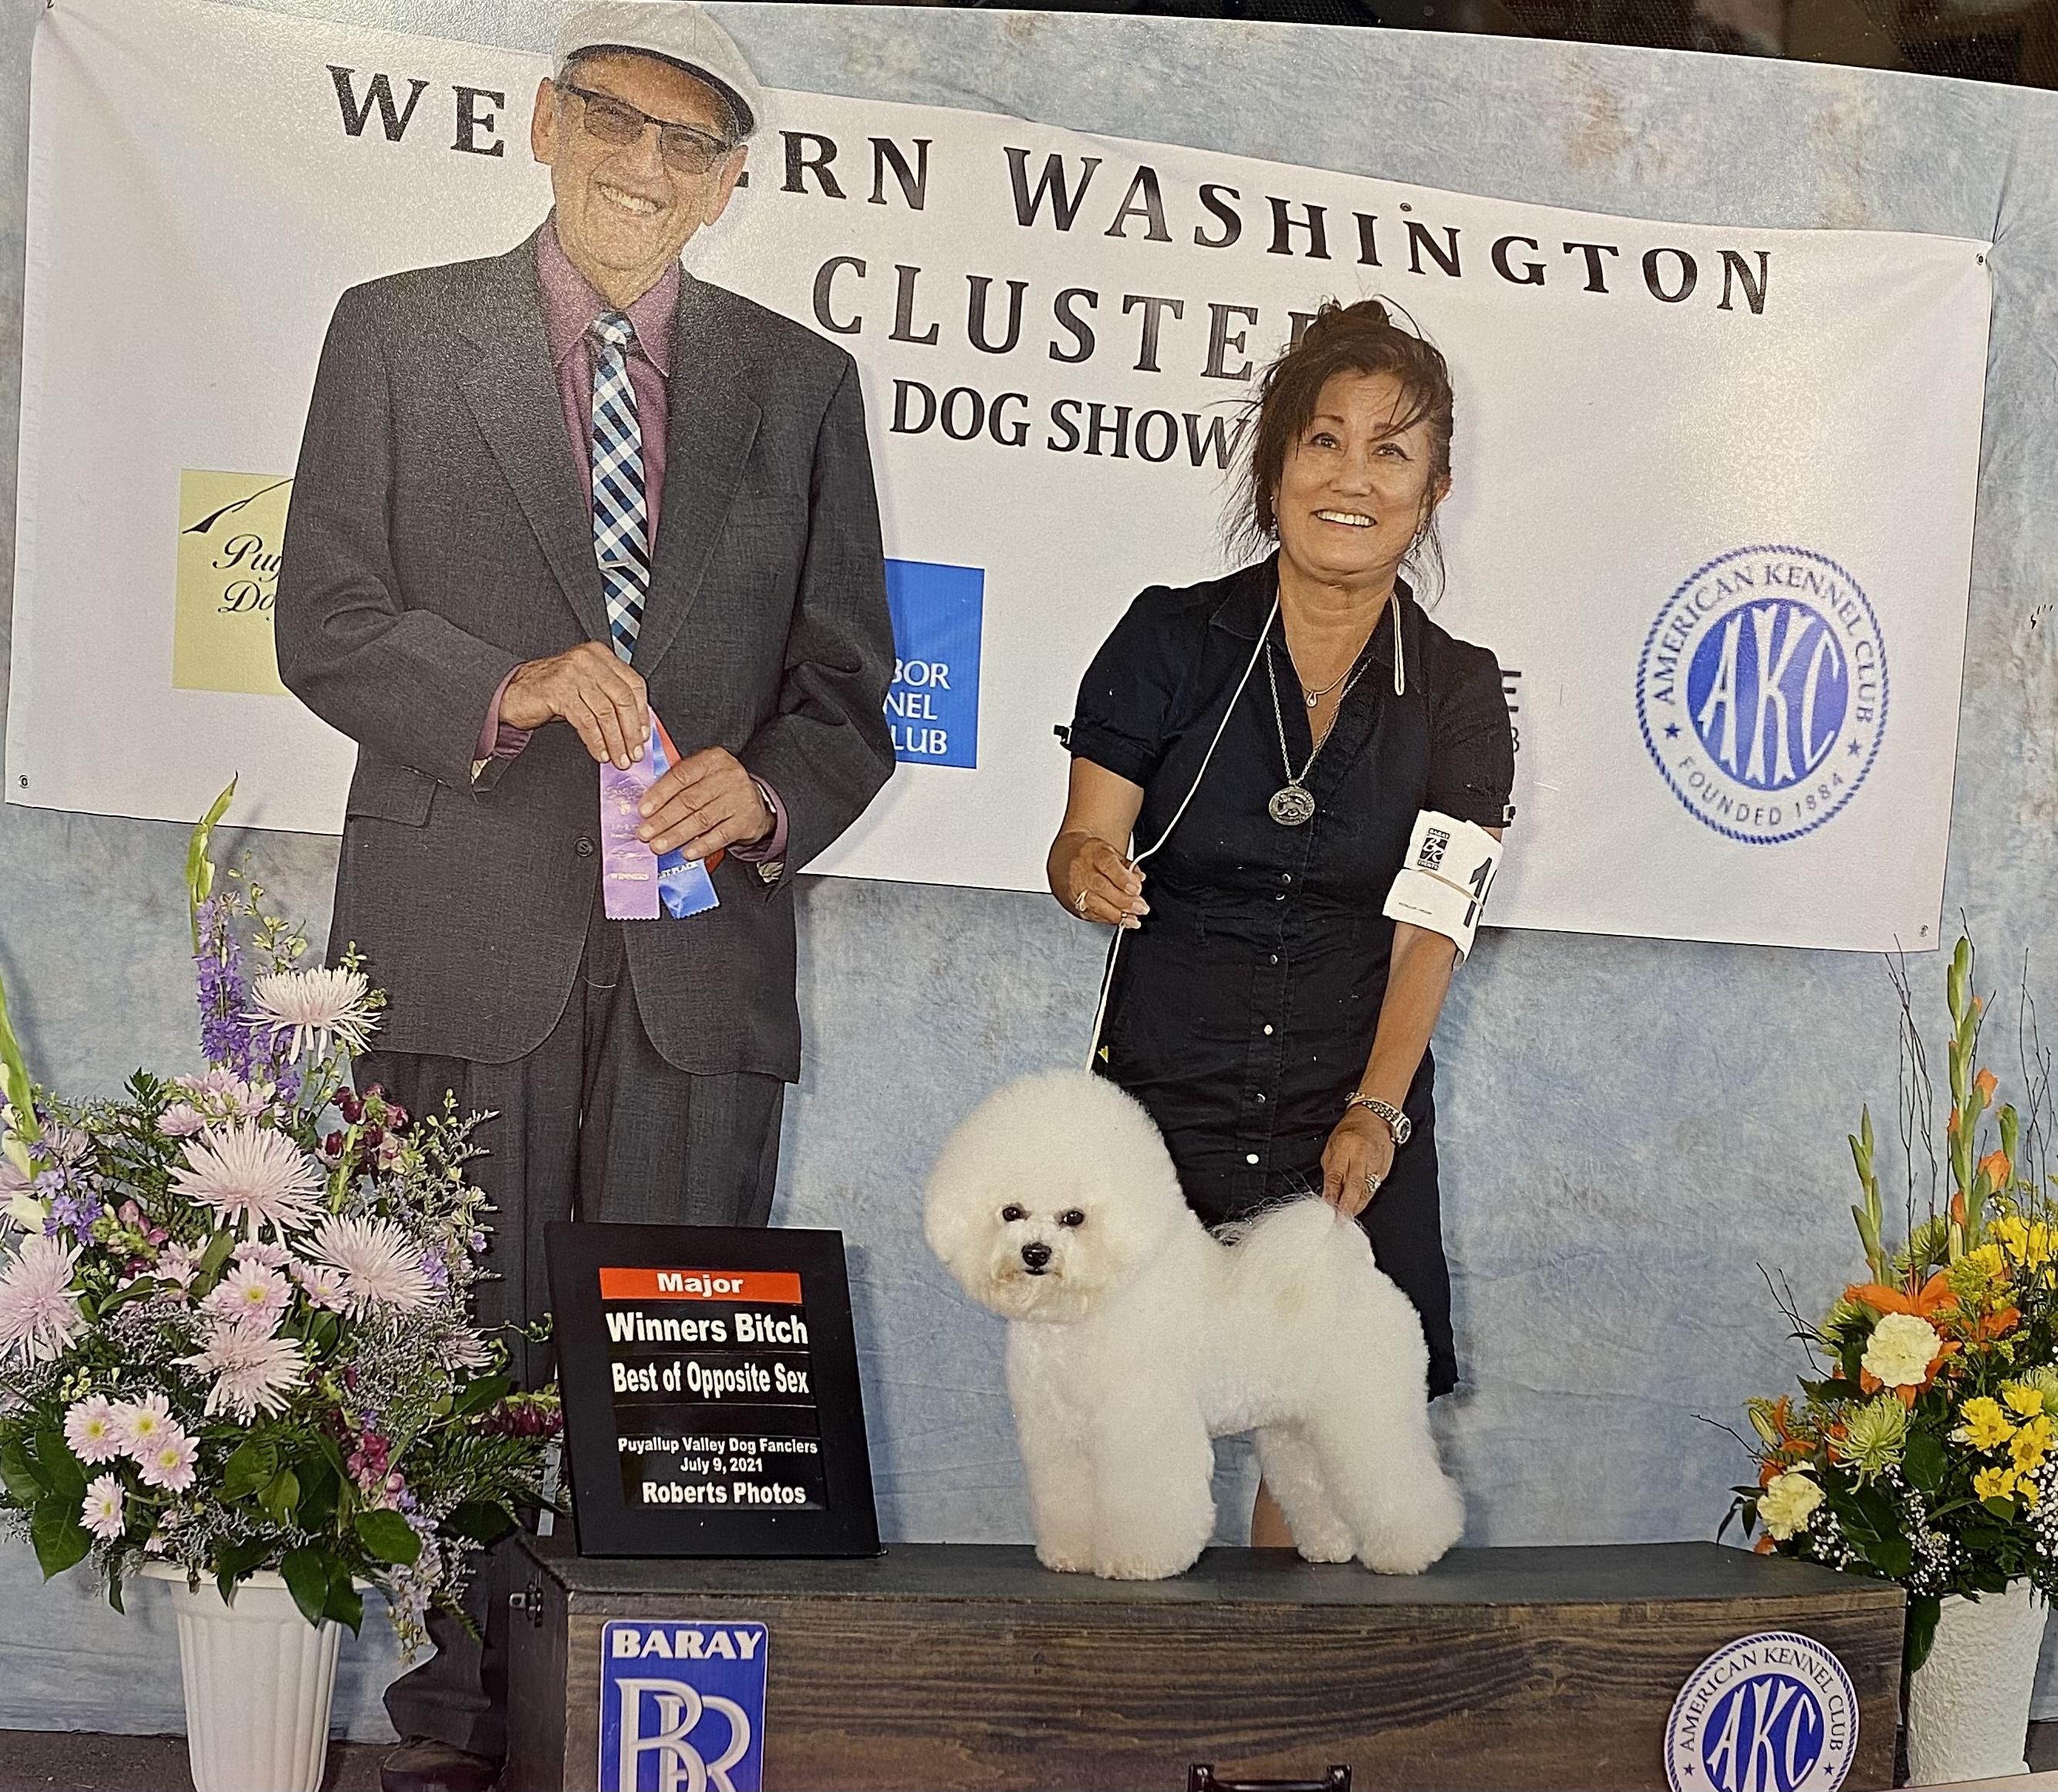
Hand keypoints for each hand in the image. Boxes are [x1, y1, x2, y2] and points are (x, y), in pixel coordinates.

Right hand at [500, 643, 648, 769]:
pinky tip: (600, 753)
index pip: (633, 684)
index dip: (641, 713)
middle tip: (634, 752)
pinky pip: (586, 721)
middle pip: (622, 698)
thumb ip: (610, 698)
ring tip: (619, 758)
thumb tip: (636, 728)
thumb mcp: (587, 688)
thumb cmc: (553, 692)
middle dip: (631, 731)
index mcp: (600, 655)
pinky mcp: (558, 690)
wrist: (515, 692)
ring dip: (615, 741)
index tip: (644, 735)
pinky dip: (596, 741)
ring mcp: (572, 673)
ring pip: (606, 712)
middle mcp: (588, 660)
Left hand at [637, 747, 773, 858]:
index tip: (643, 810)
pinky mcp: (746, 820)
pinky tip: (686, 852)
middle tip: (645, 833)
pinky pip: (720, 835)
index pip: (681, 776)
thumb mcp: (702, 774)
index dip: (659, 794)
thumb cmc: (719, 787)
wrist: (755, 800)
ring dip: (677, 835)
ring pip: (701, 819)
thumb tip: (647, 806)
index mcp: (711, 760)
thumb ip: (678, 783)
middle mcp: (727, 776)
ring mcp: (738, 799)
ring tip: (659, 845)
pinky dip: (701, 845)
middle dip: (663, 820)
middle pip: (689, 800)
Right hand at [1055, 834, 1147, 927]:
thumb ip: (1127, 866)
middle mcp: (1082, 871)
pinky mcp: (1074, 903)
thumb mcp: (1112, 852)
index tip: (1136, 889)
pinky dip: (1108, 919)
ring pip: (1095, 904)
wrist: (1065, 860)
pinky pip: (1091, 914)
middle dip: (1124, 901)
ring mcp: (1076, 888)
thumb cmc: (1092, 856)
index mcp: (1094, 853)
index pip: (1108, 866)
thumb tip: (1139, 879)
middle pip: (1101, 887)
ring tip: (1133, 920)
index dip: (1123, 879)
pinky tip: (1122, 921)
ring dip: (1117, 914)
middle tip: (1141, 907)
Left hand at [1321, 1109, 1396, 1218]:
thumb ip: (1330, 1170)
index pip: (1336, 1175)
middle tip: (1339, 1220)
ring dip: (1356, 1206)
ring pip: (1366, 1190)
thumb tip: (1327, 1193)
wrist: (1375, 1118)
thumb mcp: (1331, 1146)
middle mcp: (1362, 1155)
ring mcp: (1376, 1163)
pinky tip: (1358, 1206)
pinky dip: (1365, 1199)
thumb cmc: (1349, 1131)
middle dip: (1347, 1206)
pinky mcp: (1385, 1169)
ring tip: (1347, 1218)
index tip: (1327, 1208)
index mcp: (1345, 1146)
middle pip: (1354, 1186)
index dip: (1332, 1194)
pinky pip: (1374, 1188)